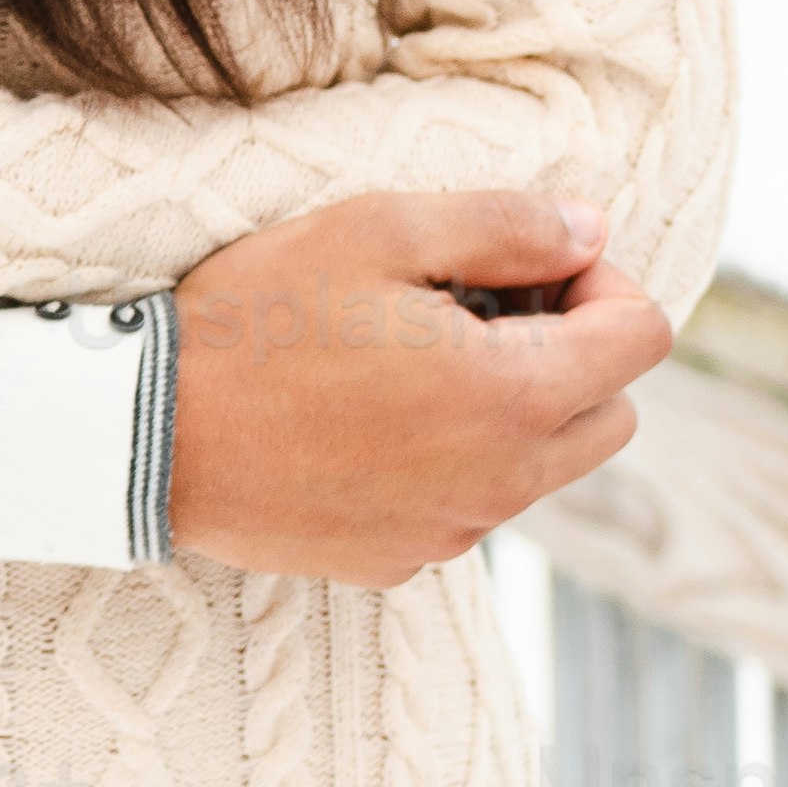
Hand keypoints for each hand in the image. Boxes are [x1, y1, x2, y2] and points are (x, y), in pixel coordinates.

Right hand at [165, 185, 670, 582]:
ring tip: (416, 359)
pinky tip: (370, 417)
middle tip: (482, 306)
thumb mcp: (382, 229)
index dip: (601, 280)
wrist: (145, 435)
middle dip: (575, 352)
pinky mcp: (400, 561)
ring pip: (543, 467)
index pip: (642, 339)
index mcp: (513, 397)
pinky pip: (469, 504)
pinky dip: (453, 459)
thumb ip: (508, 225)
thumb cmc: (258, 320)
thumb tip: (590, 229)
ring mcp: (452, 531)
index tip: (527, 261)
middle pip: (613, 415)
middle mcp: (502, 482)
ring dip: (515, 408)